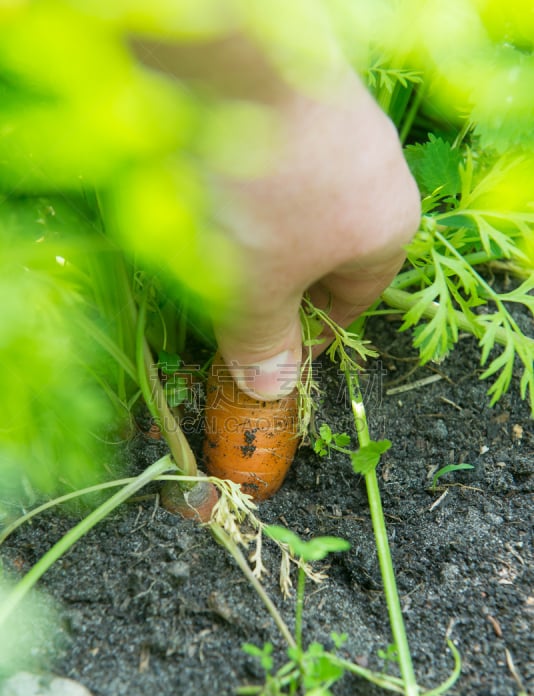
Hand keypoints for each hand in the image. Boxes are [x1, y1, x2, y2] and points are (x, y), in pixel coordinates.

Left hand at [211, 69, 420, 399]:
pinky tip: (210, 181)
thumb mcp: (254, 286)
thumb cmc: (258, 192)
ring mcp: (342, 122)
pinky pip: (280, 157)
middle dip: (280, 281)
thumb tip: (271, 391)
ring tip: (212, 237)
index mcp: (388, 228)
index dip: (309, 333)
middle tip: (231, 295)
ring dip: (260, 230)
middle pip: (328, 250)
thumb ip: (264, 342)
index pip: (355, 300)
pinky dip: (249, 180)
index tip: (268, 344)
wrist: (226, 57)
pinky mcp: (300, 89)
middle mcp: (378, 172)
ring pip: (301, 203)